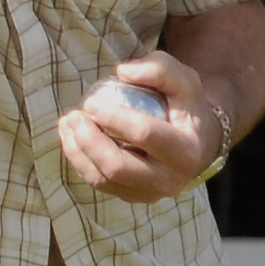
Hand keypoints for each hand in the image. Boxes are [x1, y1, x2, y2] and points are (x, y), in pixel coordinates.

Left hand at [57, 51, 222, 203]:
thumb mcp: (184, 80)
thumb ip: (158, 68)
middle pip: (118, 166)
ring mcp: (150, 194)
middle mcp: (169, 180)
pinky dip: (80, 161)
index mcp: (186, 151)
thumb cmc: (185, 106)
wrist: (197, 143)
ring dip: (78, 151)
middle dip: (89, 140)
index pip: (144, 135)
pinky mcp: (132, 197)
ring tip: (67, 124)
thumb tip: (122, 73)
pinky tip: (72, 138)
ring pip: (103, 179)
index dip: (113, 117)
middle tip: (73, 116)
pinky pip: (99, 184)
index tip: (90, 102)